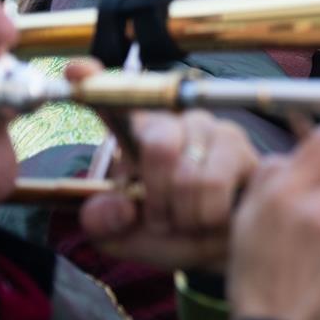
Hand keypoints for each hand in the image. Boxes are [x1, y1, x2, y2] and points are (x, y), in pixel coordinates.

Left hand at [73, 61, 258, 270]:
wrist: (223, 249)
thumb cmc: (174, 232)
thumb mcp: (124, 235)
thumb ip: (103, 222)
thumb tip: (117, 206)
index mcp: (139, 133)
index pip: (113, 100)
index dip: (93, 82)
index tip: (77, 70)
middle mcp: (177, 122)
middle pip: (158, 142)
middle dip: (157, 195)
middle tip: (163, 216)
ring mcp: (214, 130)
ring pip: (187, 173)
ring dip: (183, 213)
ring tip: (191, 218)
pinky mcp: (243, 148)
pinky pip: (213, 183)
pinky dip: (207, 214)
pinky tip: (215, 215)